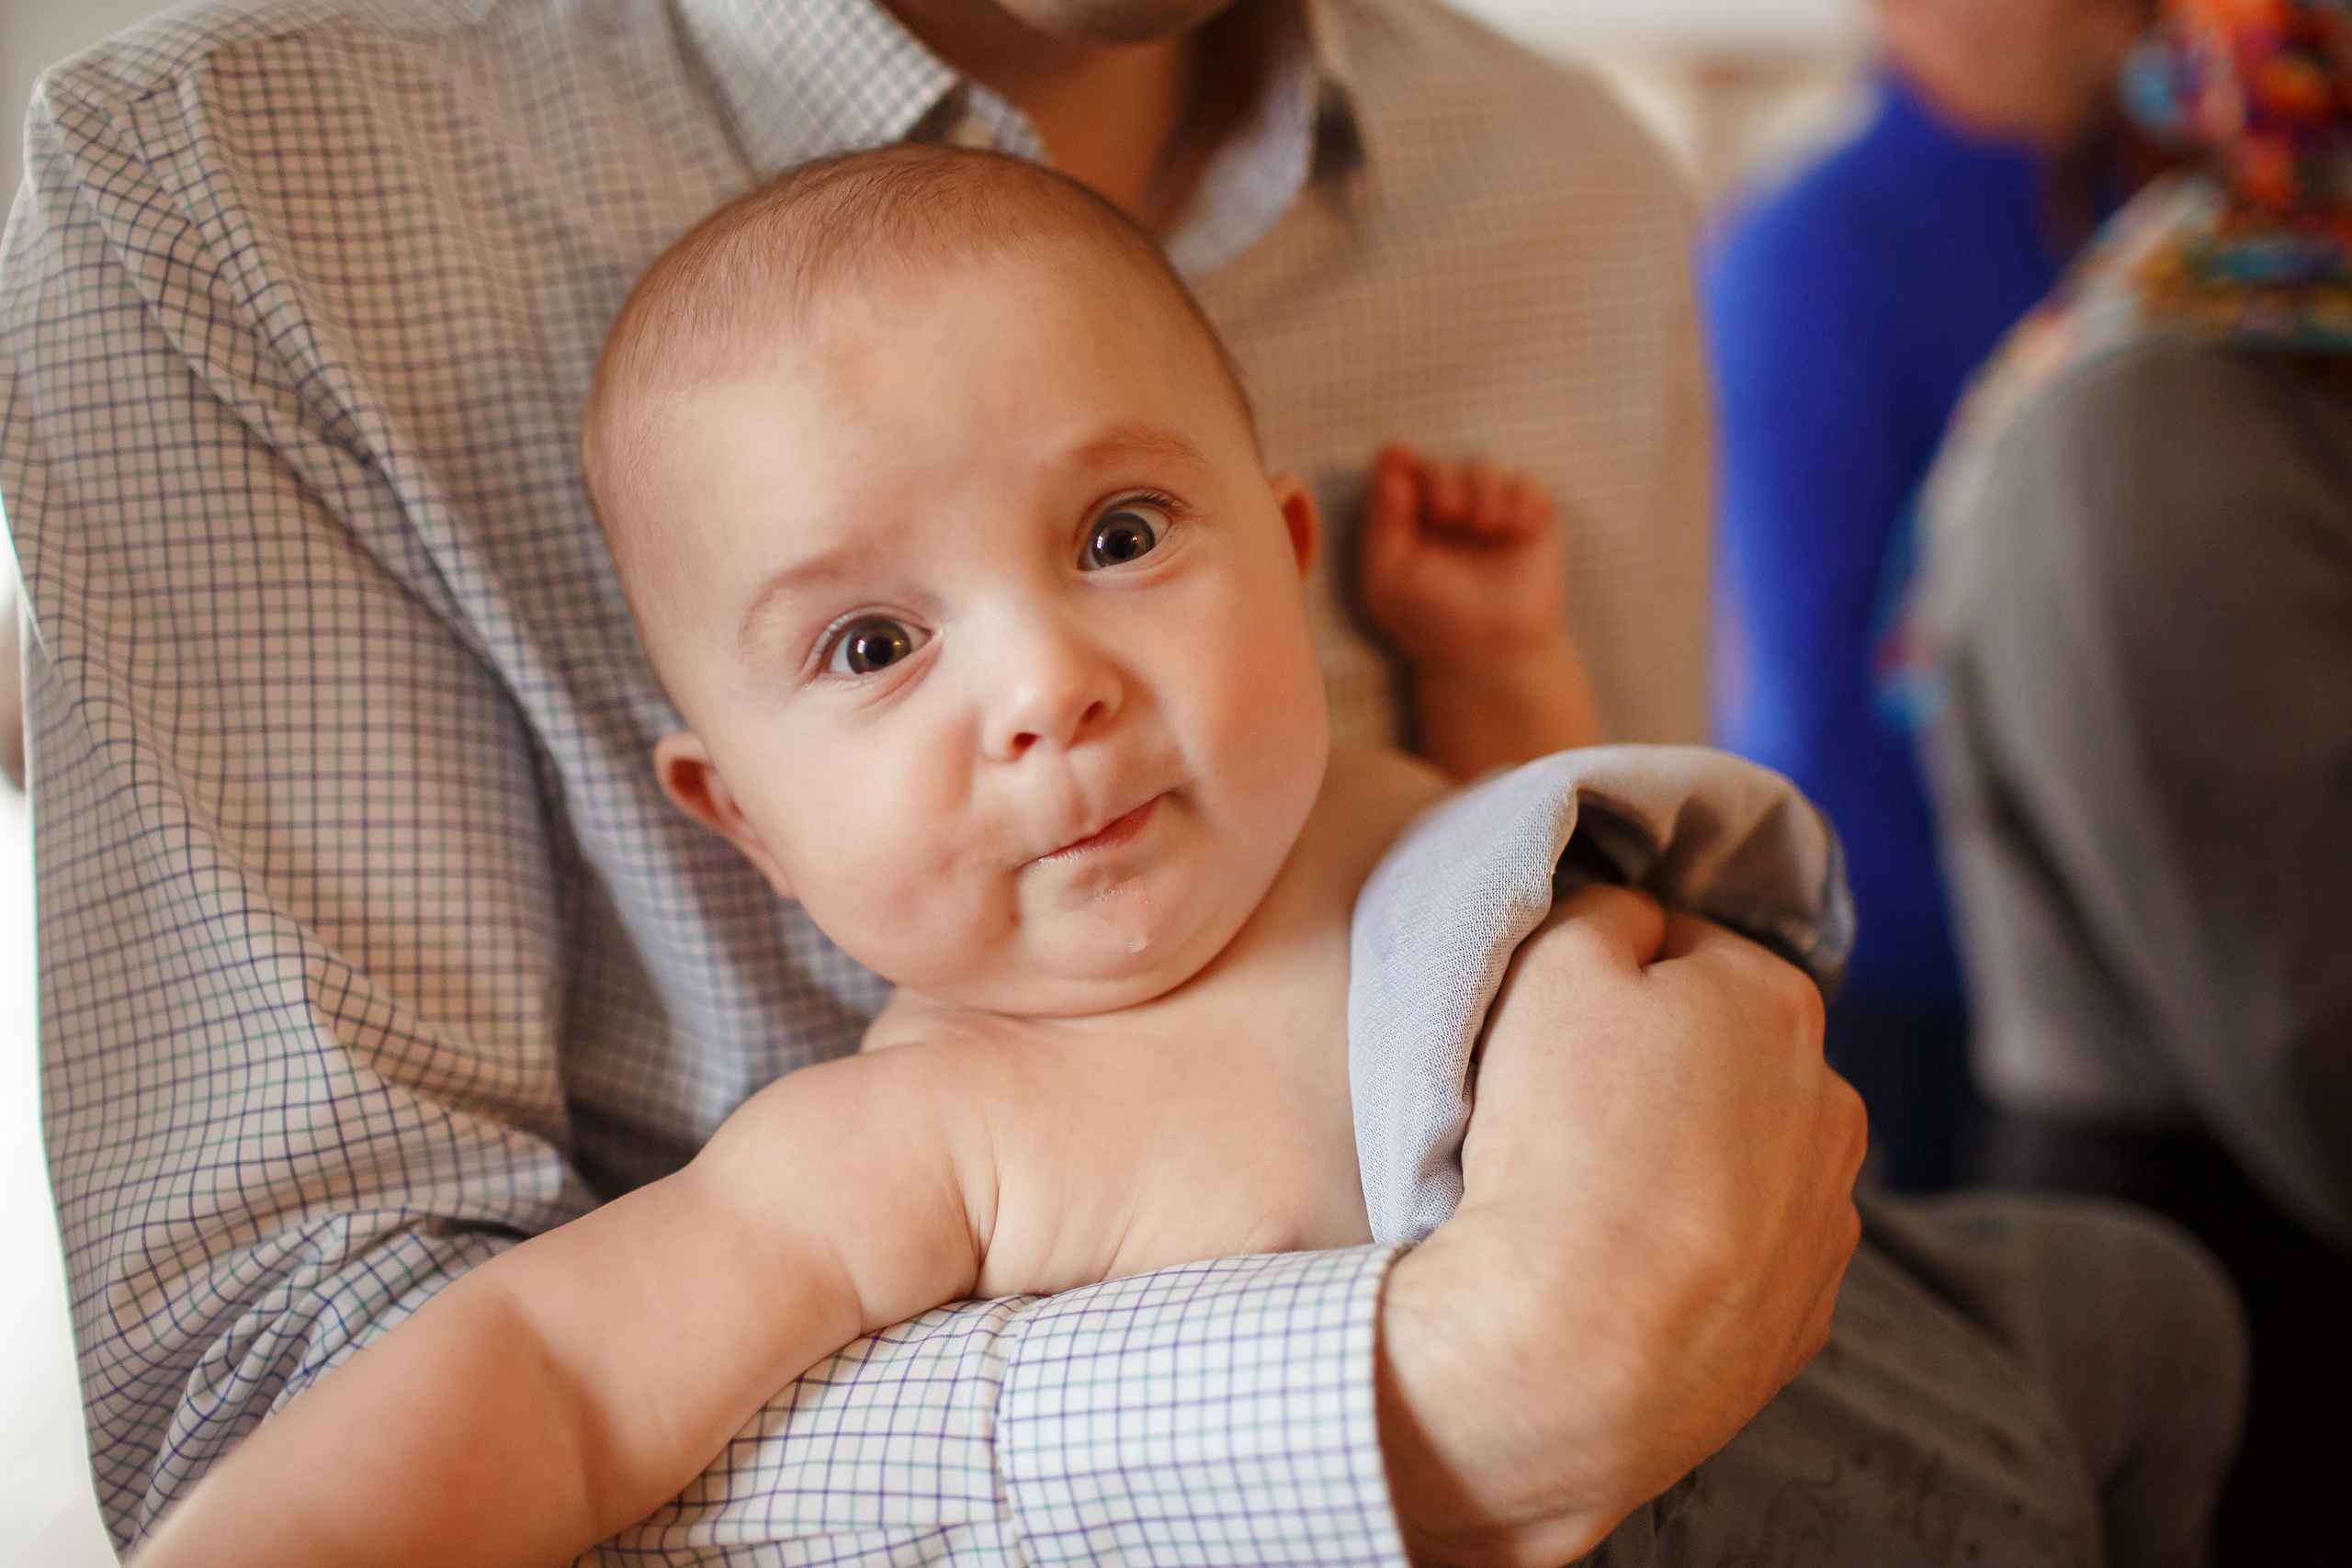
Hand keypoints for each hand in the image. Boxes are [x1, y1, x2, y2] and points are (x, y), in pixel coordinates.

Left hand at [1357, 444, 1600, 774]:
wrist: (1490, 655)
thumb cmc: (1431, 623)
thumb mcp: (1387, 576)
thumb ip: (1382, 520)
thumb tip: (1394, 460)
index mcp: (1407, 525)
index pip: (1400, 472)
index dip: (1400, 460)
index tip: (1402, 457)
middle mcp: (1448, 516)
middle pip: (1442, 464)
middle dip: (1444, 479)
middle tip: (1449, 514)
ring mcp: (1491, 517)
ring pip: (1486, 466)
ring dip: (1484, 487)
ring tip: (1485, 526)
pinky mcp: (1533, 524)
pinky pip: (1530, 484)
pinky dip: (1522, 496)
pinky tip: (1514, 527)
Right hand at [1376, 887, 1865, 1566]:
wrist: (1577, 1349)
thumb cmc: (1558, 1139)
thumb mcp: (1550, 963)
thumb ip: (1602, 912)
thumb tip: (1638, 924)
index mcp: (1779, 1002)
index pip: (1683, 950)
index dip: (1608, 981)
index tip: (1554, 1032)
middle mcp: (1832, 1103)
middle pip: (1721, 1056)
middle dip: (1658, 1070)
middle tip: (1564, 1115)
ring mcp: (1827, 1219)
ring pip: (1741, 1156)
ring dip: (1685, 1162)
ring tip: (1596, 1204)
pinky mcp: (1805, 1316)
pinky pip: (1742, 1254)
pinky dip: (1696, 1252)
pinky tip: (1629, 1270)